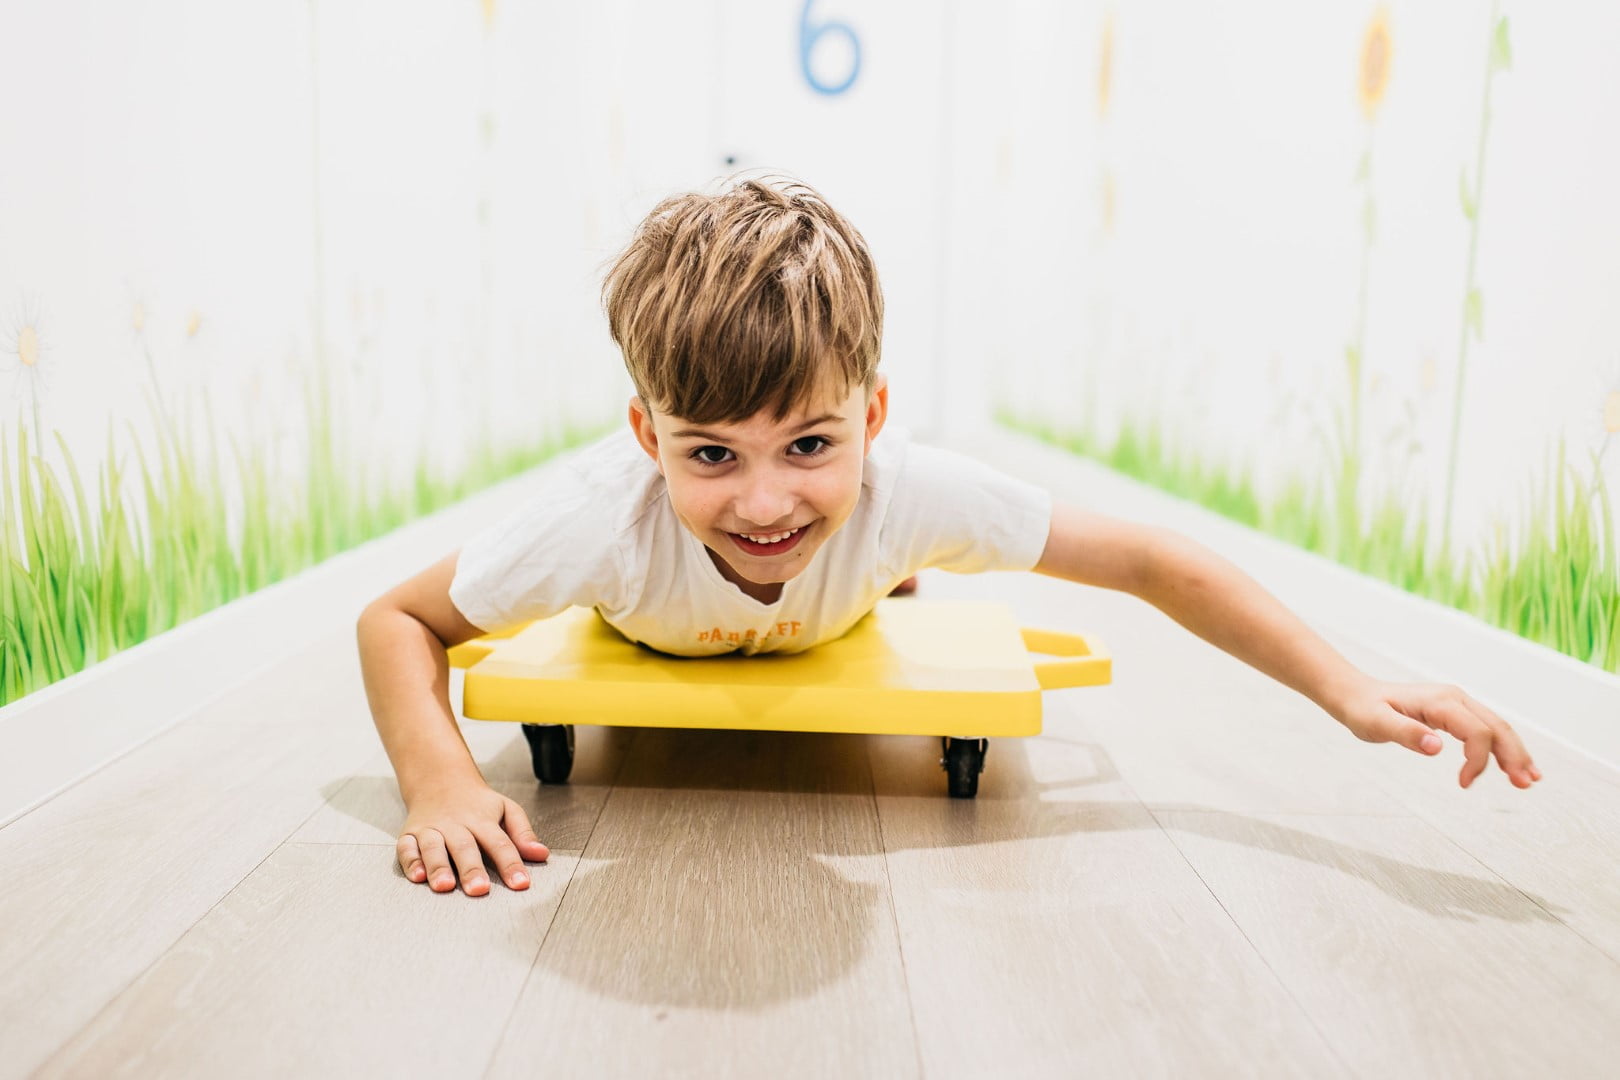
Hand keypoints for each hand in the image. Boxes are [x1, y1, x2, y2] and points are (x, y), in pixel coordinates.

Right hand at [398, 781, 549, 894]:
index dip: (511, 864)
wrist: (440, 779)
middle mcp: (456, 824)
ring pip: (434, 848)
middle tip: (479, 889)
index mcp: (482, 820)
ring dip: (438, 867)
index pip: (500, 843)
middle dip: (471, 869)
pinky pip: (406, 848)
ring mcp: (431, 829)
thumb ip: (523, 833)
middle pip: (465, 847)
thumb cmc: (477, 802)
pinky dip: (410, 862)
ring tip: (445, 886)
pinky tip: (417, 877)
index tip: (521, 884)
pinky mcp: (410, 834)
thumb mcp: (506, 809)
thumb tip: (541, 854)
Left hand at [1334, 679, 1541, 789]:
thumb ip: (1405, 734)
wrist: (1356, 695)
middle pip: (1497, 727)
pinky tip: (1512, 765)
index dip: (1478, 760)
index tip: (1464, 784)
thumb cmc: (1363, 710)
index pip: (1476, 732)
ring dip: (1515, 753)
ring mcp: (1457, 704)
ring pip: (1497, 727)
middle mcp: (1454, 698)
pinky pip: (1486, 729)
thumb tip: (1437, 747)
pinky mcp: (1455, 712)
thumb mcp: (1375, 724)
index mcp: (1440, 702)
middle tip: (1524, 785)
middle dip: (1514, 756)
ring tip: (1530, 780)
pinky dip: (1503, 747)